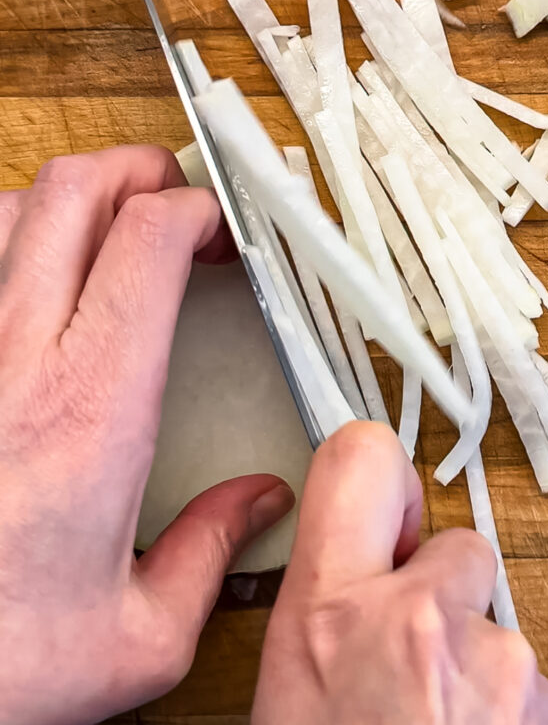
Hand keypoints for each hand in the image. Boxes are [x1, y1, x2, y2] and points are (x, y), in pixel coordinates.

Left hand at [0, 146, 294, 724]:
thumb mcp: (136, 637)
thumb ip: (212, 555)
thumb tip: (262, 502)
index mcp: (92, 407)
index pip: (149, 240)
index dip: (199, 209)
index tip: (225, 234)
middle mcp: (17, 357)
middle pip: (77, 192)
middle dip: (140, 170)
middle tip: (176, 197)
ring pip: (11, 207)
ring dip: (71, 200)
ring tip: (111, 230)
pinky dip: (8, 237)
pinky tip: (34, 275)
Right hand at [252, 421, 547, 723]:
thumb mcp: (286, 689)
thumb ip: (325, 603)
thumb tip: (363, 568)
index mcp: (331, 614)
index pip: (362, 457)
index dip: (384, 482)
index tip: (394, 525)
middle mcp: (422, 622)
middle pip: (461, 549)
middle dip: (444, 603)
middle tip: (409, 681)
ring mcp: (504, 667)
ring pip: (503, 632)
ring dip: (483, 678)